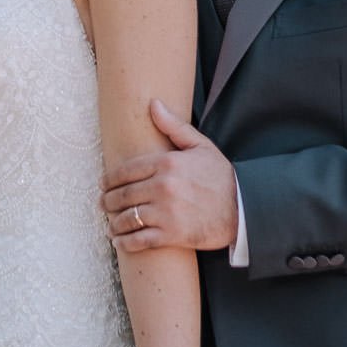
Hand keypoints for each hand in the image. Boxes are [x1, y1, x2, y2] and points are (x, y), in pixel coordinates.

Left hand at [102, 100, 237, 251]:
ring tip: (111, 225)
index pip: (126, 170)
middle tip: (102, 205)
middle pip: (123, 195)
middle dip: (107, 202)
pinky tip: (120, 241)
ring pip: (127, 218)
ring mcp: (166, 212)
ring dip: (114, 223)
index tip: (103, 184)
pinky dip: (125, 242)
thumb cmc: (221, 177)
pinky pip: (139, 240)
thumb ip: (174, 126)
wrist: (244, 209)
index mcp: (167, 162)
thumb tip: (153, 103)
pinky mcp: (172, 235)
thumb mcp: (201, 146)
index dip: (109, 180)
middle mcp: (163, 186)